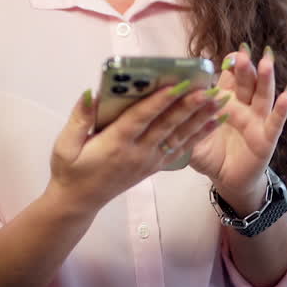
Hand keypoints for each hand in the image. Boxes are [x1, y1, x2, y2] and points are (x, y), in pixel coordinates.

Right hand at [47, 83, 226, 213]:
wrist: (79, 202)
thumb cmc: (70, 169)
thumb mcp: (65, 145)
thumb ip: (79, 118)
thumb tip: (92, 92)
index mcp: (115, 144)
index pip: (141, 119)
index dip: (159, 101)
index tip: (177, 84)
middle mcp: (137, 152)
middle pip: (167, 125)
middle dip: (189, 106)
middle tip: (209, 88)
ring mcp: (150, 160)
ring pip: (179, 135)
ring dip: (202, 117)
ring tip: (221, 100)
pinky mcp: (156, 166)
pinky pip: (182, 149)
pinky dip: (201, 134)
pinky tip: (216, 121)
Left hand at [190, 44, 286, 211]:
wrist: (228, 180)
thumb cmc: (211, 155)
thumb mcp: (192, 138)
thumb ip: (183, 124)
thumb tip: (169, 106)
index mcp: (226, 101)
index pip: (229, 78)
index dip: (230, 65)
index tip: (229, 54)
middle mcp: (244, 107)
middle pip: (247, 82)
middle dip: (245, 67)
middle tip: (243, 53)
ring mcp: (258, 120)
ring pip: (263, 95)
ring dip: (265, 79)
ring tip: (266, 62)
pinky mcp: (267, 137)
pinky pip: (275, 121)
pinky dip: (282, 109)